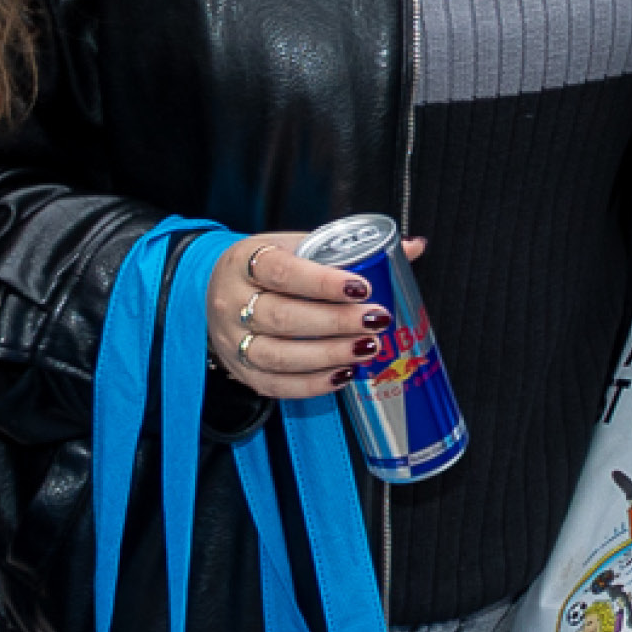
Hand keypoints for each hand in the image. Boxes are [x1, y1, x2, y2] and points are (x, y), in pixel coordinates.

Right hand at [205, 227, 383, 397]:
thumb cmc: (270, 267)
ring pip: (279, 355)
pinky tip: (344, 374)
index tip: (362, 287)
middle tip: (376, 321)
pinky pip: (275, 385)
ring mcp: (232, 340)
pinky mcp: (241, 371)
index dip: (323, 282)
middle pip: (283, 317)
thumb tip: (413, 248)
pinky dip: (312, 384)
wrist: (218, 290)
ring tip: (367, 348)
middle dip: (336, 322)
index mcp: (246, 262)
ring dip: (328, 355)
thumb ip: (350, 250)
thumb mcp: (297, 247)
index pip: (282, 271)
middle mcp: (232, 302)